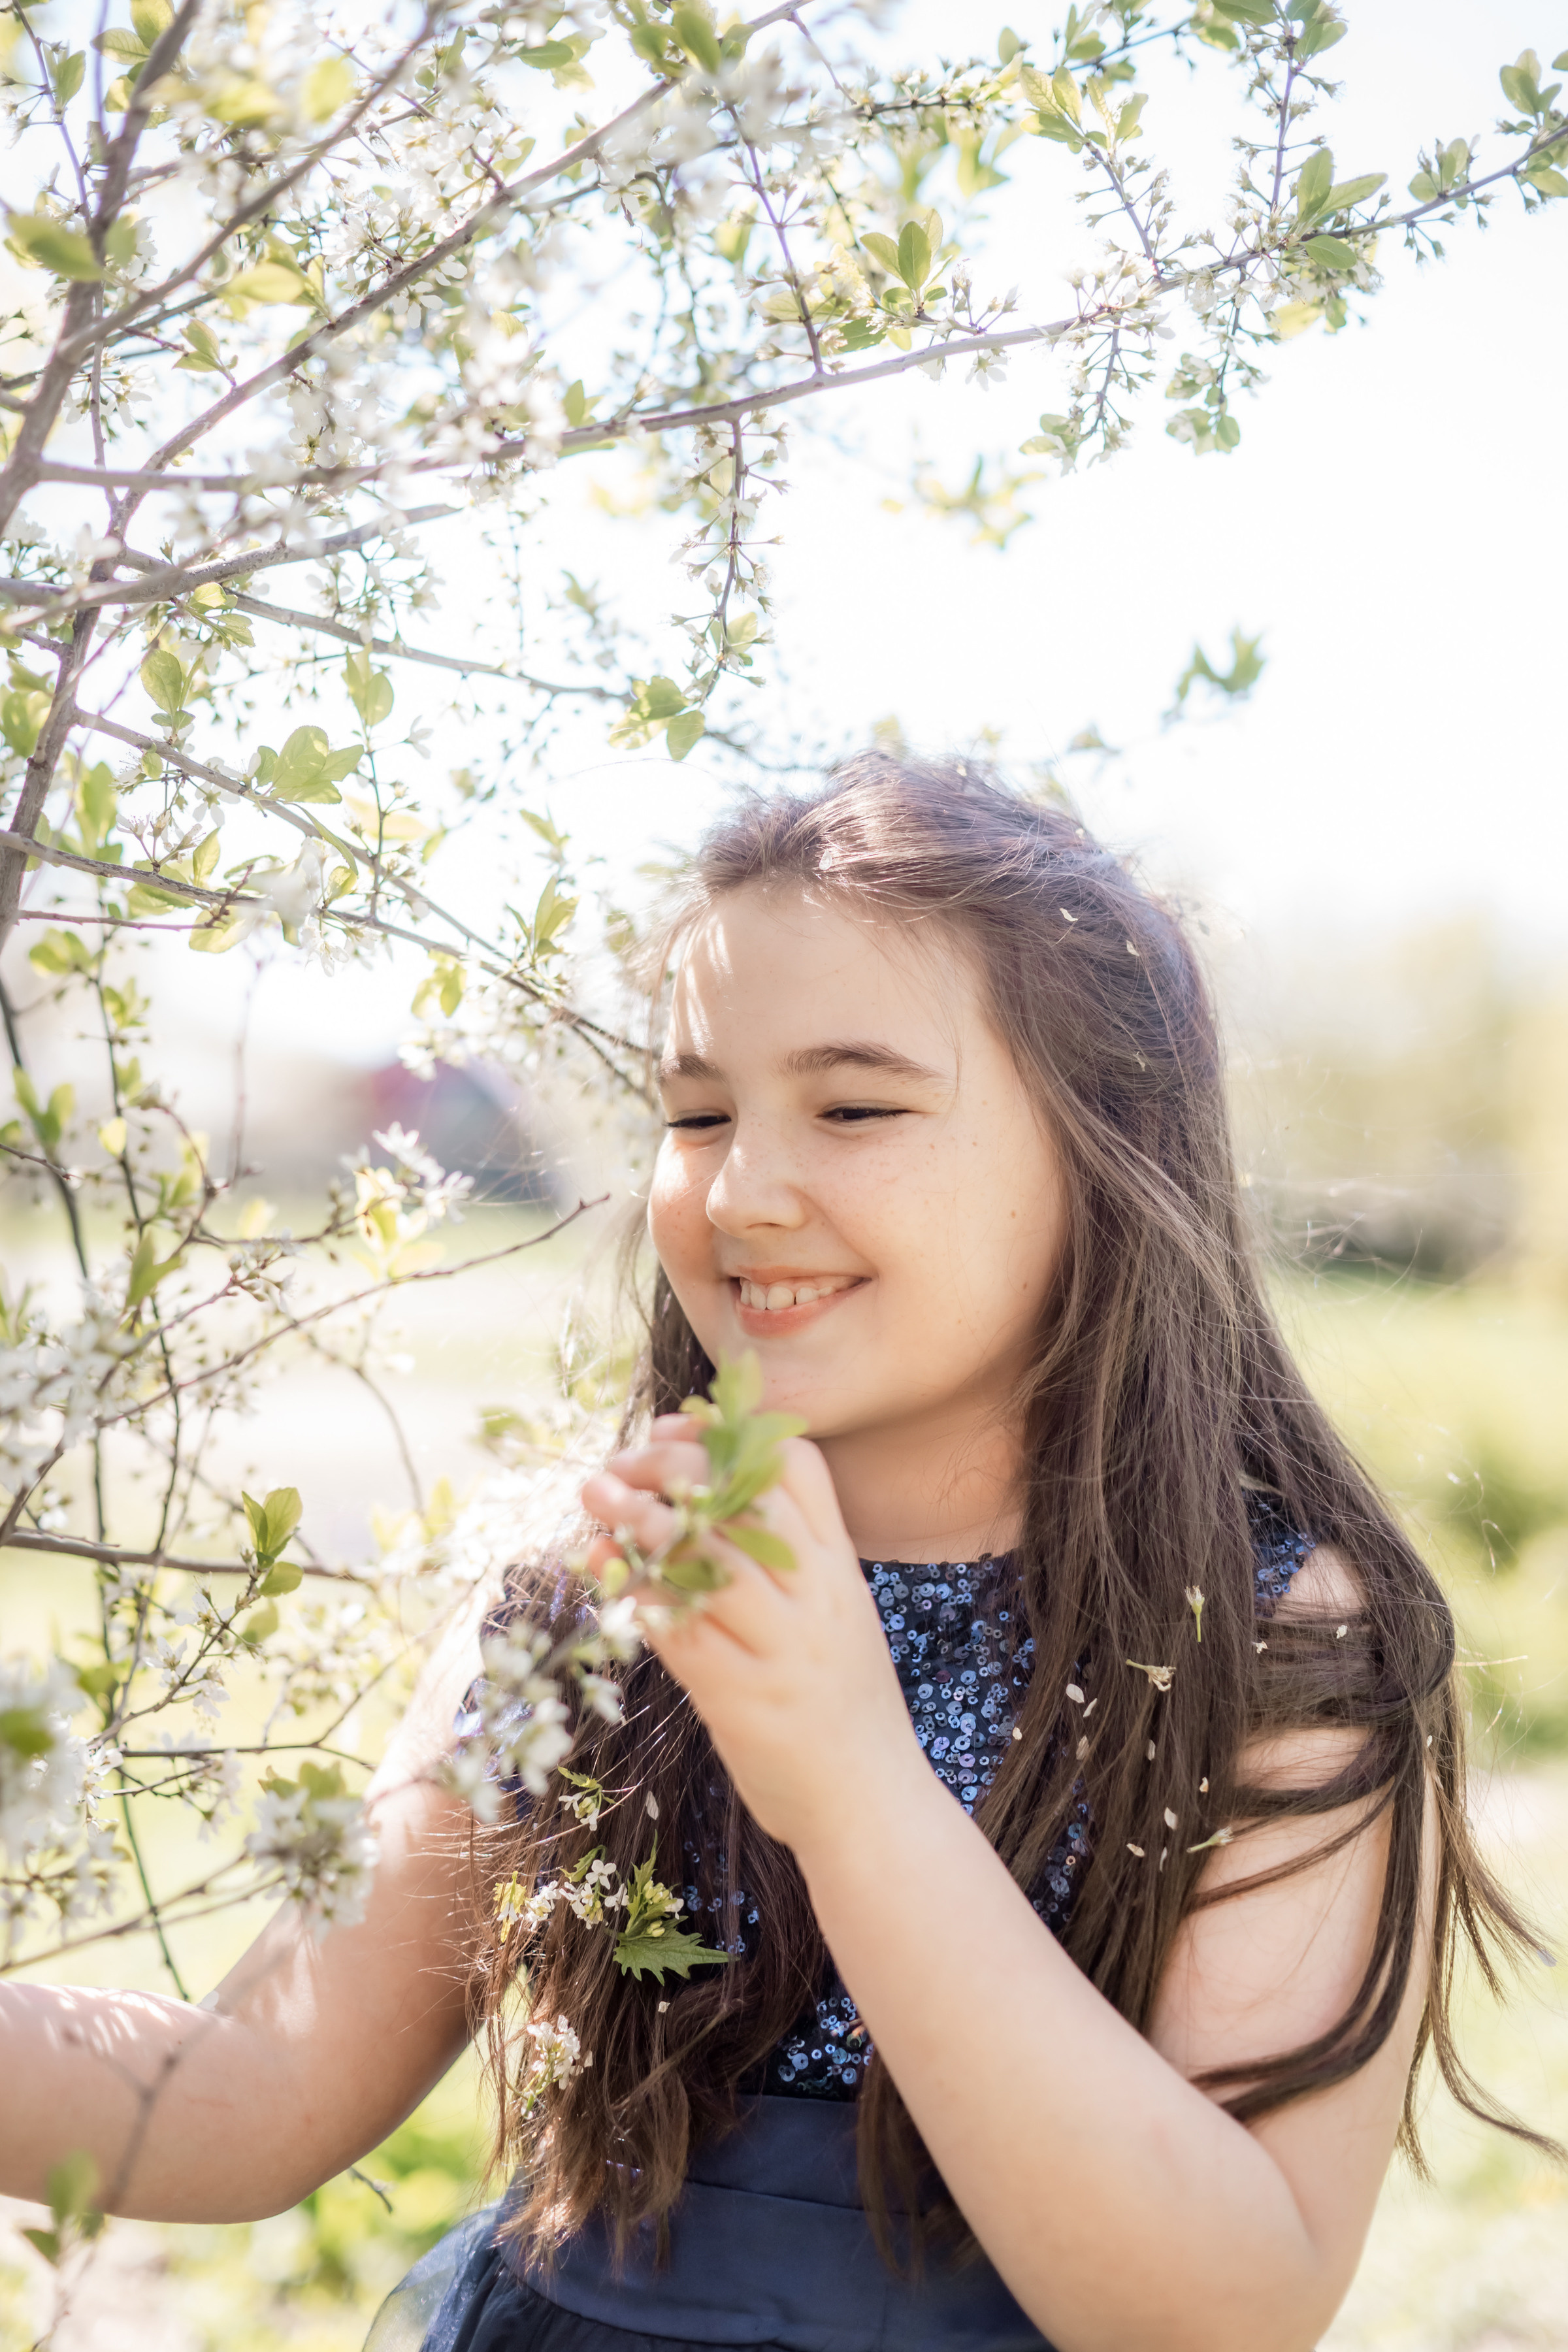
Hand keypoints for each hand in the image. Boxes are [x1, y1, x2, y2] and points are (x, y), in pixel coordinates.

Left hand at [579, 1420, 926, 1852]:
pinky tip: (602, 1571)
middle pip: (747, 1498)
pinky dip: (637, 1594)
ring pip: (712, 1558)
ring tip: (594, 1496)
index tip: (672, 1429)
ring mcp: (783, 1647)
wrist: (872, 1807)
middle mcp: (816, 1596)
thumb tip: (705, 1503)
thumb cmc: (842, 1710)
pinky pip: (683, 1632)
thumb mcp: (835, 1617)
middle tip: (618, 1462)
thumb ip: (789, 1564)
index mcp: (838, 1569)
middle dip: (674, 1467)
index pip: (799, 1468)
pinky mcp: (745, 1699)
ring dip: (642, 1521)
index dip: (730, 1436)